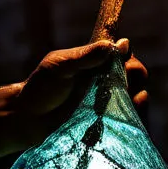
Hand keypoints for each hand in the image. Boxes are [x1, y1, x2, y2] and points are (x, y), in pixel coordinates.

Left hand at [13, 38, 148, 144]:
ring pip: (139, 96)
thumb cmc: (41, 88)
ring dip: (135, 97)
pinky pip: (133, 120)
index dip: (128, 57)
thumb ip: (87, 56)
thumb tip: (121, 43)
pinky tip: (127, 115)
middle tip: (120, 83)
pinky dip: (137, 116)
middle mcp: (107, 82)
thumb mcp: (61, 66)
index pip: (125, 55)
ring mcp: (110, 104)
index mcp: (97, 64)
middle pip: (137, 74)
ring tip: (122, 100)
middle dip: (134, 76)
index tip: (122, 61)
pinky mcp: (109, 125)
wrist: (28, 119)